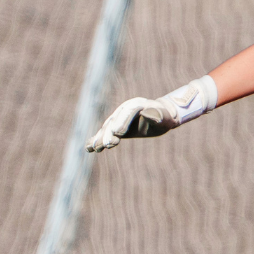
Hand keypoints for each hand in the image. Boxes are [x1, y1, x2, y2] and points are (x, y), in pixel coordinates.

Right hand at [85, 77, 216, 150]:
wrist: (160, 117)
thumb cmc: (164, 118)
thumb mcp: (164, 118)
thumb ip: (156, 116)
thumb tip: (150, 114)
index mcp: (136, 104)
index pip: (127, 112)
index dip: (122, 122)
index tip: (118, 134)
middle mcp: (124, 109)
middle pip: (114, 120)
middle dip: (109, 133)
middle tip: (107, 145)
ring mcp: (117, 117)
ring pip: (107, 128)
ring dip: (100, 138)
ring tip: (95, 148)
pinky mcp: (115, 126)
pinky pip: (104, 133)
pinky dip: (96, 139)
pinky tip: (89, 148)